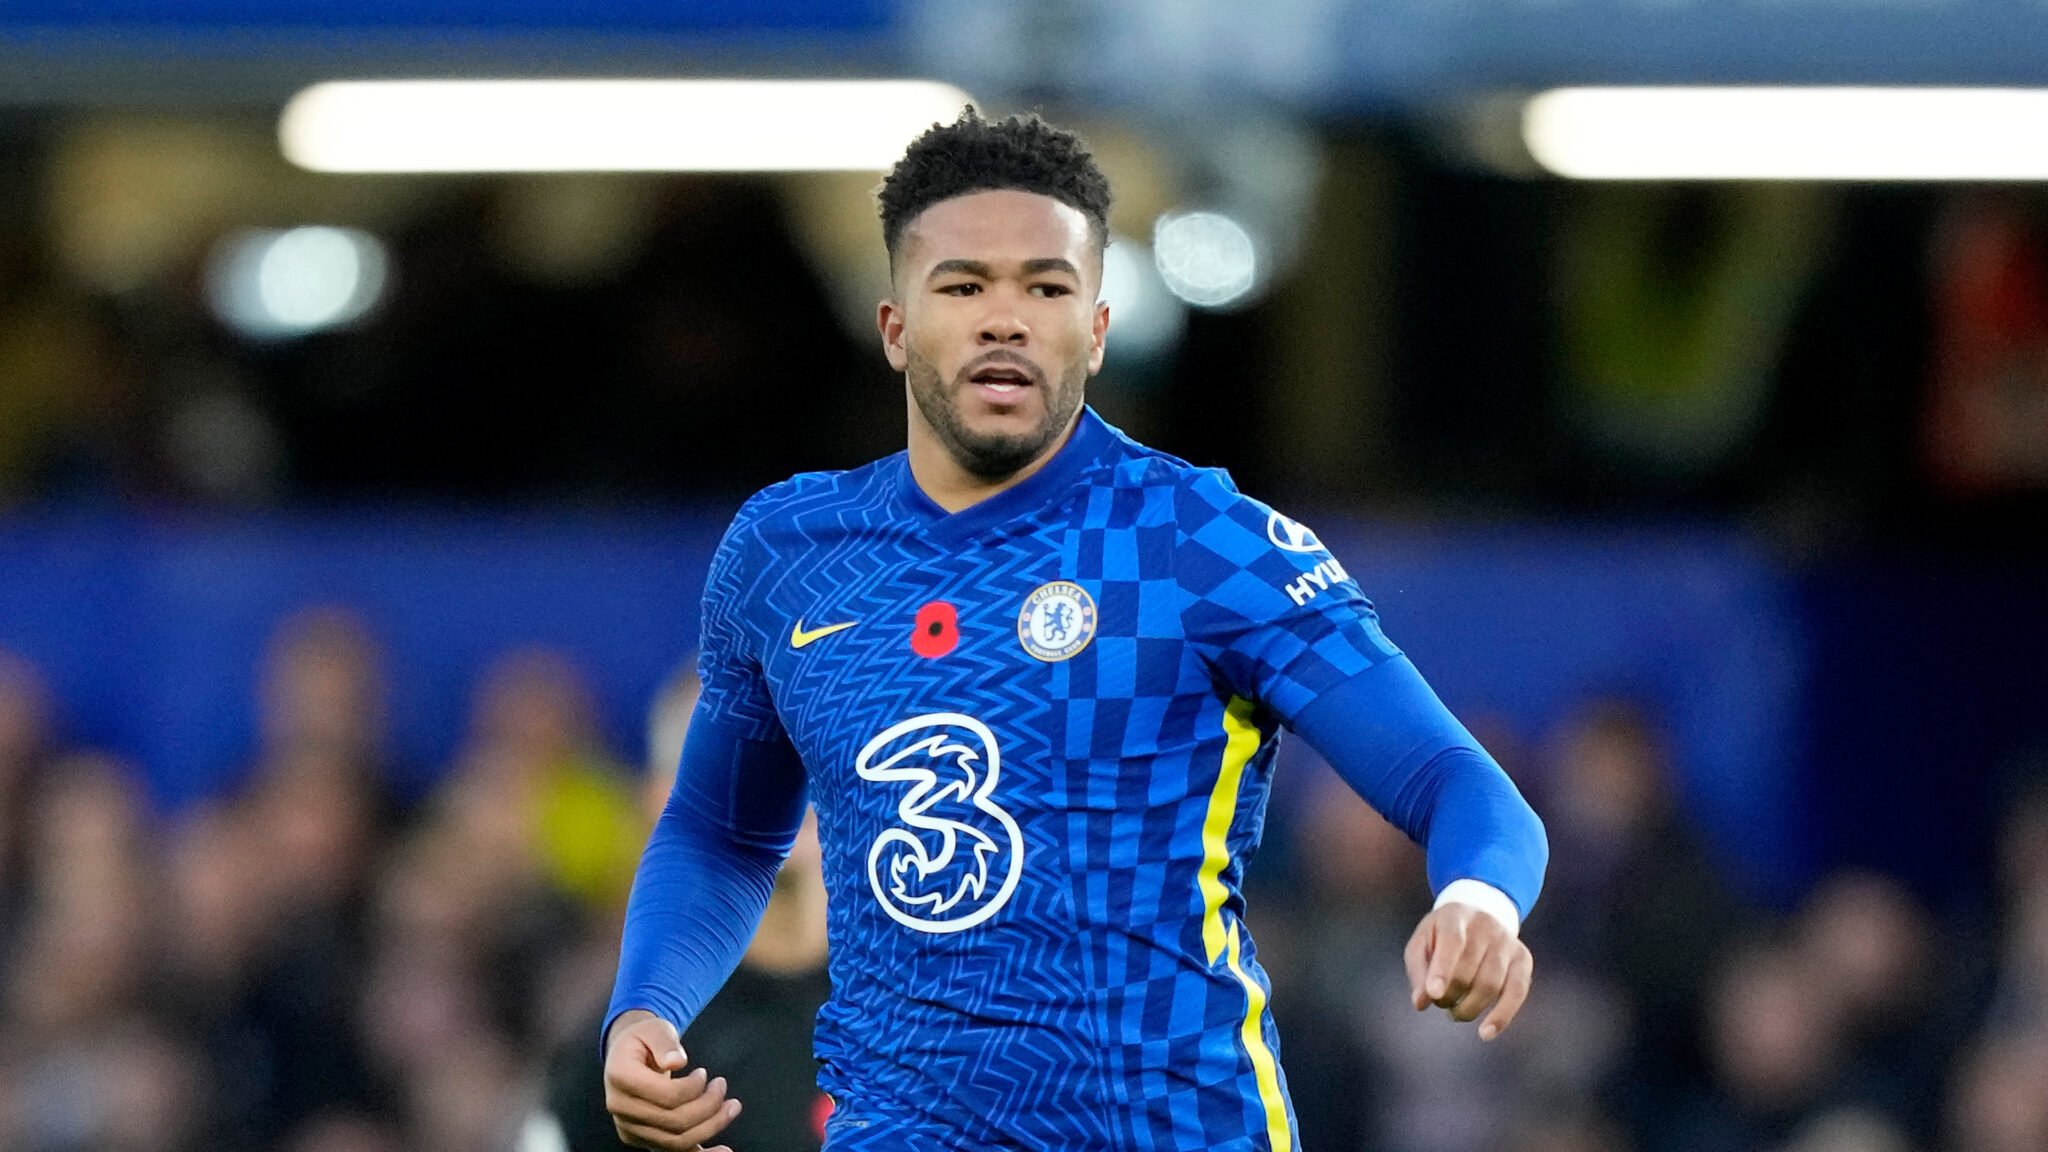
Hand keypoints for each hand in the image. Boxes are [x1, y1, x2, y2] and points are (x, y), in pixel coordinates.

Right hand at [603, 1010, 741, 1150]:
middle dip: (709, 1106)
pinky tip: (723, 1151)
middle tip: (722, 1086)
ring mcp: (629, 1127)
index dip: (693, 1088)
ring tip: (731, 1108)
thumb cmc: (644, 1040)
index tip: (704, 1074)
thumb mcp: (655, 1029)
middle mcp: (621, 1108)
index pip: (666, 1096)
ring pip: (676, 1141)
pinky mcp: (641, 1138)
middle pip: (674, 1122)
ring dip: (711, 1127)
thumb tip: (676, 1062)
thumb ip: (665, 1043)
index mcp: (621, 1077)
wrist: (627, 1056)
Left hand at [1403, 903, 1533, 1040]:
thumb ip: (1418, 971)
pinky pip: (1517, 992)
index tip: (1433, 995)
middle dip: (1449, 995)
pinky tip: (1485, 1033)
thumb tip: (1420, 1003)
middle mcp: (1486, 925)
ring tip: (1454, 1012)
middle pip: (1469, 969)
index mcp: (1456, 916)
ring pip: (1491, 984)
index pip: (1453, 941)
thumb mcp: (1422, 943)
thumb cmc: (1441, 936)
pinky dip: (1502, 1016)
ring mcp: (1507, 941)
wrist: (1478, 916)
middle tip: (1440, 1002)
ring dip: (1469, 1008)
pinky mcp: (1523, 958)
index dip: (1442, 970)